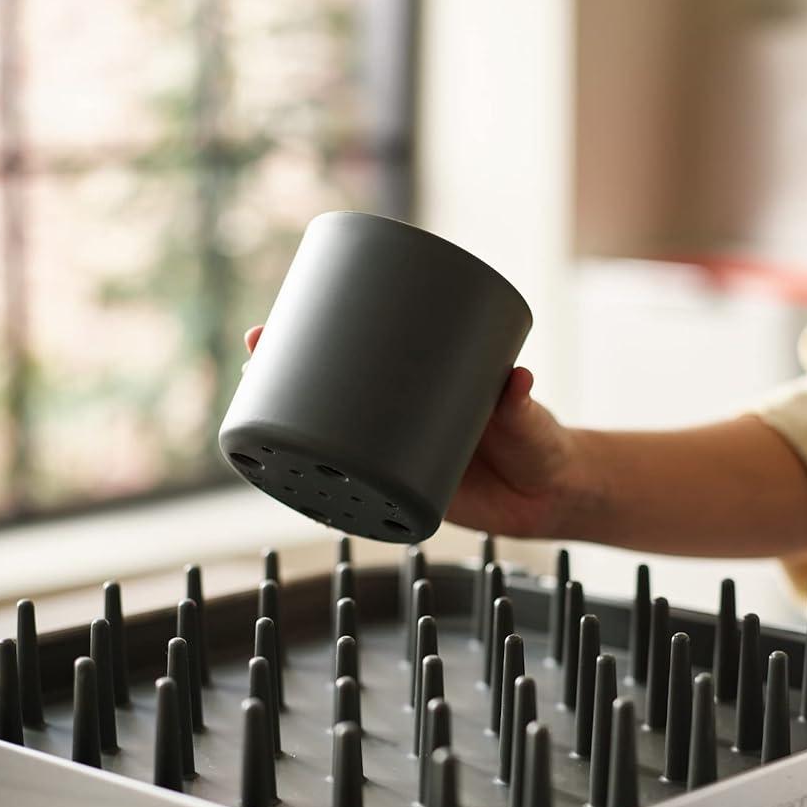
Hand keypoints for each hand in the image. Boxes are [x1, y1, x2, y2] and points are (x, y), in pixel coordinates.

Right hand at [243, 326, 581, 537]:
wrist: (552, 496)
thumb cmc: (542, 444)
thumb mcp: (528, 418)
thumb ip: (522, 404)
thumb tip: (519, 379)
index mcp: (426, 385)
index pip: (370, 349)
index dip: (327, 331)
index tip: (295, 309)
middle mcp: (403, 417)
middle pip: (334, 389)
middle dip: (288, 367)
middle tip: (259, 345)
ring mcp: (399, 456)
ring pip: (334, 438)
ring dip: (292, 426)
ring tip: (254, 403)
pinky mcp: (403, 496)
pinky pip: (354, 490)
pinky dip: (321, 484)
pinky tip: (286, 477)